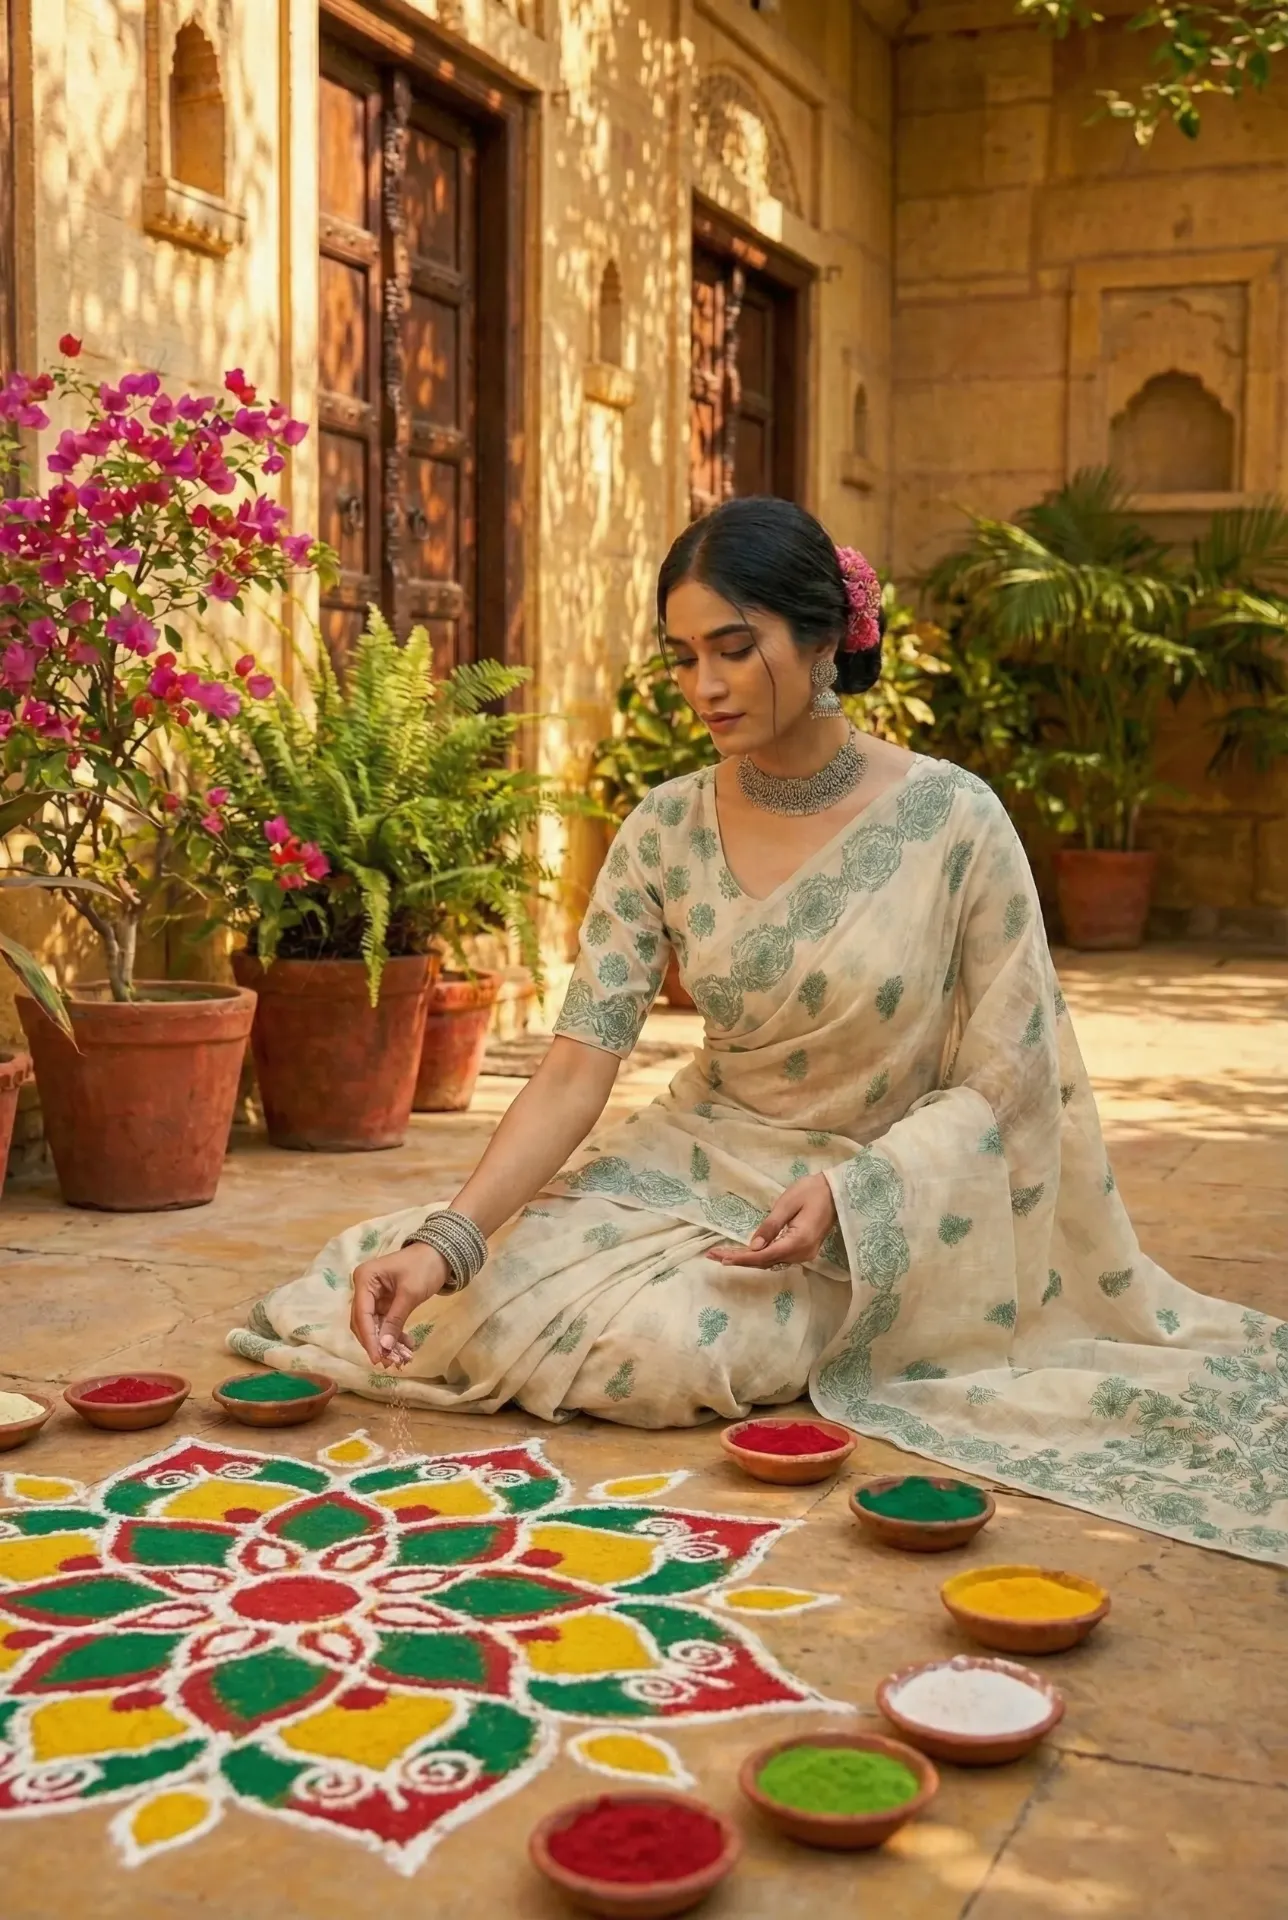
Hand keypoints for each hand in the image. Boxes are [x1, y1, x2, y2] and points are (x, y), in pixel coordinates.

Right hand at [350, 1242, 450, 1368]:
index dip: (368, 1339)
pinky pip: (385, 1324)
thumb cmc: (424, 1266)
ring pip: (375, 1327)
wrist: (442, 1254)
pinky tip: (407, 1348)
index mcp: (365, 1279)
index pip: (361, 1314)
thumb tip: (383, 1348)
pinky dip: (394, 1336)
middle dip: (377, 1344)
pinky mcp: (385, 1303)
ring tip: (402, 1359)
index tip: (377, 1359)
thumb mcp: (410, 1293)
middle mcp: (364, 1288)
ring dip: (387, 1344)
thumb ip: (395, 1321)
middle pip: (364, 1323)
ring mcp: (374, 1296)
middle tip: (391, 1363)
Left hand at [706, 1173, 837, 1269]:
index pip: (764, 1256)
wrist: (837, 1192)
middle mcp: (802, 1254)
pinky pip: (777, 1256)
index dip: (741, 1257)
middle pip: (765, 1262)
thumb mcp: (787, 1203)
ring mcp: (804, 1254)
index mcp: (798, 1242)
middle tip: (713, 1256)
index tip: (721, 1258)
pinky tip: (744, 1253)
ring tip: (723, 1255)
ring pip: (770, 1261)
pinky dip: (759, 1256)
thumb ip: (770, 1226)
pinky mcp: (803, 1250)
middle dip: (739, 1259)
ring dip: (747, 1259)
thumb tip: (753, 1246)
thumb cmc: (812, 1191)